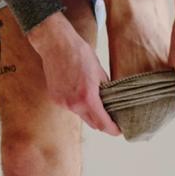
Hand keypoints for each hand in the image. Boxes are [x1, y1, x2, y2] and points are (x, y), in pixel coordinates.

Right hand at [26, 13, 122, 135]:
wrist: (56, 45)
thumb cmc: (80, 54)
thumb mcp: (99, 71)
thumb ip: (106, 90)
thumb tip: (113, 101)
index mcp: (87, 98)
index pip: (102, 123)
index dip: (113, 129)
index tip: (119, 130)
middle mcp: (73, 104)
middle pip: (92, 123)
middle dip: (103, 123)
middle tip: (112, 120)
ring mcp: (62, 102)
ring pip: (81, 115)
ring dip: (90, 112)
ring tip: (96, 101)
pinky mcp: (55, 98)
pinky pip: (70, 107)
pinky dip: (78, 104)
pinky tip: (80, 92)